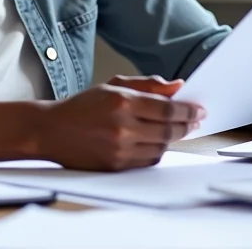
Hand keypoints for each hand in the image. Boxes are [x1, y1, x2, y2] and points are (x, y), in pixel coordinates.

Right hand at [36, 79, 203, 170]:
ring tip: (175, 130)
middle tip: (196, 121)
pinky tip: (156, 142)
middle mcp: (122, 126)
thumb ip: (148, 85)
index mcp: (122, 101)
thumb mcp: (113, 85)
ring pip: (161, 146)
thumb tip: (178, 87)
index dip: (188, 110)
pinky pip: (148, 161)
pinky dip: (156, 151)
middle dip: (186, 125)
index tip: (199, 110)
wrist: (51, 131)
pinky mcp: (116, 165)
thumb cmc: (82, 106)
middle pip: (168, 130)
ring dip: (172, 139)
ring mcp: (119, 148)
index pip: (167, 108)